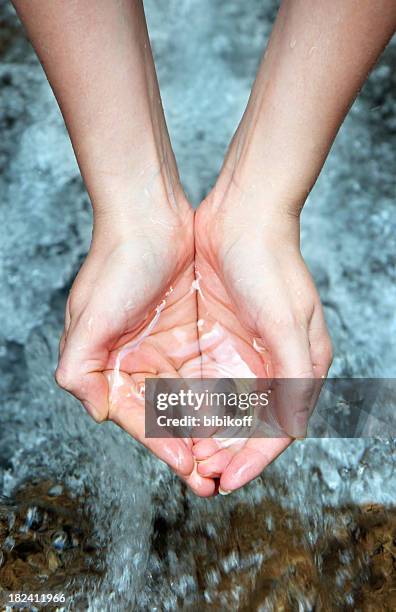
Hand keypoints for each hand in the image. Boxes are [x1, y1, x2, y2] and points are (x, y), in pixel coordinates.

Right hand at [56, 203, 215, 496]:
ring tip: (232, 456)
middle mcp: (139, 361)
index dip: (165, 448)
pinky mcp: (192, 331)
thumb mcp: (89, 316)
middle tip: (216, 476)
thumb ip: (81, 368)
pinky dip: (222, 396)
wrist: (149, 214)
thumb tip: (95, 412)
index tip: (191, 470)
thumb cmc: (116, 261)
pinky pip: (209, 372)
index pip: (139, 419)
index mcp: (111, 365)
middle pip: (168, 417)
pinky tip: (240, 415)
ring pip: (192, 400)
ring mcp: (167, 347)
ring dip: (210, 429)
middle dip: (191, 448)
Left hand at [192, 184, 331, 492]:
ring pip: (224, 407)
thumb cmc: (271, 264)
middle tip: (199, 476)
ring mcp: (242, 350)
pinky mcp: (217, 336)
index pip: (276, 428)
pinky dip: (192, 404)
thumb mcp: (287, 321)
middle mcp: (271, 364)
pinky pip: (204, 381)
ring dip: (206, 433)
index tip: (226, 481)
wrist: (241, 216)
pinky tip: (175, 419)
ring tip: (185, 456)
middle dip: (226, 452)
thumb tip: (291, 427)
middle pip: (248, 423)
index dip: (252, 459)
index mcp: (297, 366)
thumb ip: (292, 377)